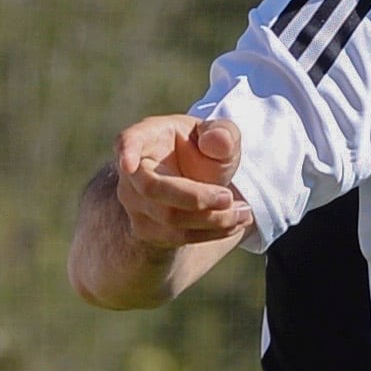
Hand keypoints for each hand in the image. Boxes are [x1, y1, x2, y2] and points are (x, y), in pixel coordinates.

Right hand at [110, 116, 255, 257]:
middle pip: (152, 189)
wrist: (196, 184)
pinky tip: (234, 223)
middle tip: (229, 198)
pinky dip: (211, 232)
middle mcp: (132, 172)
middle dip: (195, 197)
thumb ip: (223, 134)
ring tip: (243, 212)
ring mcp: (135, 203)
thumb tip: (216, 142)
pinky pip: (178, 236)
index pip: (127, 141)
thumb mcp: (218, 136)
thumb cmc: (203, 152)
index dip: (126, 151)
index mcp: (147, 138)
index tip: (128, 163)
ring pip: (168, 218)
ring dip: (211, 219)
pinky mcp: (146, 230)